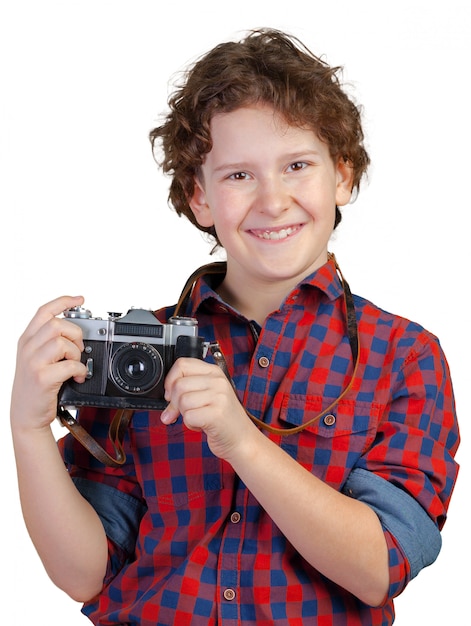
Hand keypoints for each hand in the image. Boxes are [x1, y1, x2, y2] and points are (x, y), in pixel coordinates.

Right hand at [11, 295, 88, 433]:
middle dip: (75, 334)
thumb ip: (48, 342)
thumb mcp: (35, 358)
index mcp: (27, 340)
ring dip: (76, 353)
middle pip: (57, 324)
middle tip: (77, 349)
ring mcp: (33, 362)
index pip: (44, 311)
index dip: (63, 301)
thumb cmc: (35, 387)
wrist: (26, 414)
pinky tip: (77, 377)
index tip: (79, 299)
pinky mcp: (42, 378)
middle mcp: (28, 348)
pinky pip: (69, 365)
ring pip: (62, 342)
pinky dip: (79, 370)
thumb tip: (75, 331)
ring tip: (74, 364)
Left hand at [161, 357, 255, 460]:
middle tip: (185, 411)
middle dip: (175, 402)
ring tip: (198, 417)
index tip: (172, 393)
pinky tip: (202, 425)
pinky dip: (190, 425)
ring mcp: (219, 397)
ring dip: (184, 414)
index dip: (170, 380)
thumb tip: (165, 395)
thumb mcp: (208, 395)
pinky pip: (188, 417)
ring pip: (182, 401)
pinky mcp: (217, 414)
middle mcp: (218, 381)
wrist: (242, 439)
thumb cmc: (222, 418)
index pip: (182, 364)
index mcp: (214, 372)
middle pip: (178, 384)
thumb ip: (188, 388)